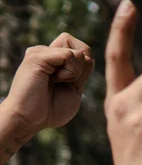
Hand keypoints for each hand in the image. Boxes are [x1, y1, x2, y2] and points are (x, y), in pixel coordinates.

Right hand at [2, 33, 94, 147]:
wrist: (29, 119)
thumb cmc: (50, 110)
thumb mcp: (74, 89)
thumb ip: (82, 72)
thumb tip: (89, 56)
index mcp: (54, 60)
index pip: (81, 49)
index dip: (85, 65)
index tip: (72, 82)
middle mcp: (46, 52)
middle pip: (80, 46)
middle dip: (82, 67)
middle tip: (65, 82)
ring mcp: (40, 52)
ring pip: (77, 51)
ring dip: (75, 72)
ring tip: (55, 82)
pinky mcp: (37, 55)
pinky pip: (69, 55)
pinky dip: (69, 72)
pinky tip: (53, 80)